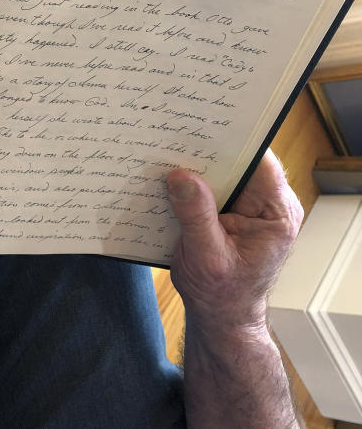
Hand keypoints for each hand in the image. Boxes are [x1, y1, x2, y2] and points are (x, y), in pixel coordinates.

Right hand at [167, 149, 302, 332]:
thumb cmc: (221, 293)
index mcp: (276, 214)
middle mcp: (269, 205)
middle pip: (242, 161)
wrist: (222, 316)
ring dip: (198, 166)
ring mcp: (252, 205)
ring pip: (226, 170)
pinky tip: (171, 179)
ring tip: (168, 157)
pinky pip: (215, 184)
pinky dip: (194, 181)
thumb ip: (196, 216)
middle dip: (209, 151)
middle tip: (175, 141)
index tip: (202, 129)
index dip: (234, 143)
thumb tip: (180, 176)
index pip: (261, 163)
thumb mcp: (205, 257)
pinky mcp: (234, 209)